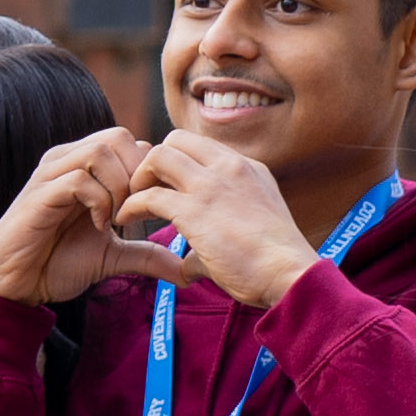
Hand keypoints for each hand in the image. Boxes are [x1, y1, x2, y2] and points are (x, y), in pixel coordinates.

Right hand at [0, 128, 150, 304]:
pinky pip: (78, 178)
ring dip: (119, 186)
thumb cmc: (56, 264)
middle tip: (139, 210)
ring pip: (100, 150)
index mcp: (84, 167)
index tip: (153, 210)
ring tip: (118, 219)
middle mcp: (67, 161)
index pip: (131, 144)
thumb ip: (146, 254)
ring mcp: (51, 174)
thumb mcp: (111, 257)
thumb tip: (186, 270)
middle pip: (118, 136)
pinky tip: (100, 227)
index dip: (149, 174)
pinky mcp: (39, 194)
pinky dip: (98, 201)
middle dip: (138, 173)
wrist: (14, 285)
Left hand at [109, 126, 314, 313]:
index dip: (176, 162)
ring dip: (138, 177)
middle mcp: (229, 167)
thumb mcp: (256, 227)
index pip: (200, 146)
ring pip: (157, 157)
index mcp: (247, 168)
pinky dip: (130, 206)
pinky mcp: (195, 212)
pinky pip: (149, 197)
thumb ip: (220, 232)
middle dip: (153, 162)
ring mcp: (212, 186)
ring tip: (131, 203)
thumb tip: (192, 262)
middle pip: (175, 141)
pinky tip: (124, 220)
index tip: (164, 186)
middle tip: (143, 191)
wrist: (290, 274)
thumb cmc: (276, 262)